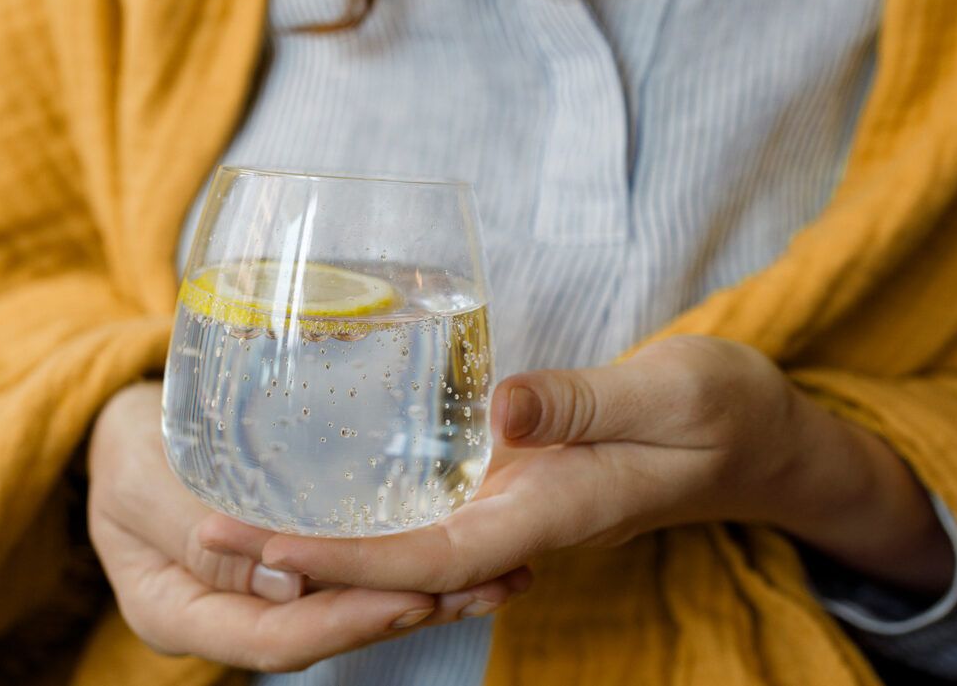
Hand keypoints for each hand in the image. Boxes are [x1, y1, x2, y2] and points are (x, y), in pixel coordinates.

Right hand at [87, 382, 529, 671]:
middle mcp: (228, 616)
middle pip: (327, 629)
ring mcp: (257, 593)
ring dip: (425, 594)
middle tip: (487, 588)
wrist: (118, 427)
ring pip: (347, 604)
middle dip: (408, 612)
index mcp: (181, 614)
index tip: (413, 598)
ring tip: (503, 578)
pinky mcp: (286, 561)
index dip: (348, 622)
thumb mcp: (142, 484)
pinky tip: (462, 554)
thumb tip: (288, 584)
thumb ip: (198, 535)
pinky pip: (347, 571)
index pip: (277, 638)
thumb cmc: (120, 446)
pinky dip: (403, 562)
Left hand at [201, 336, 954, 598]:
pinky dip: (363, 515)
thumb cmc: (722, 413)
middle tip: (201, 532)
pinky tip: (314, 495)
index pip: (427, 555)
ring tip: (229, 522)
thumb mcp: (673, 394)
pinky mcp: (511, 483)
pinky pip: (425, 514)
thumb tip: (502, 413)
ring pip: (400, 544)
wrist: (755, 439)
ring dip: (319, 540)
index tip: (262, 549)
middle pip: (394, 562)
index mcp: (549, 512)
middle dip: (302, 557)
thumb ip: (590, 403)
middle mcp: (517, 521)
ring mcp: (511, 507)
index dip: (343, 560)